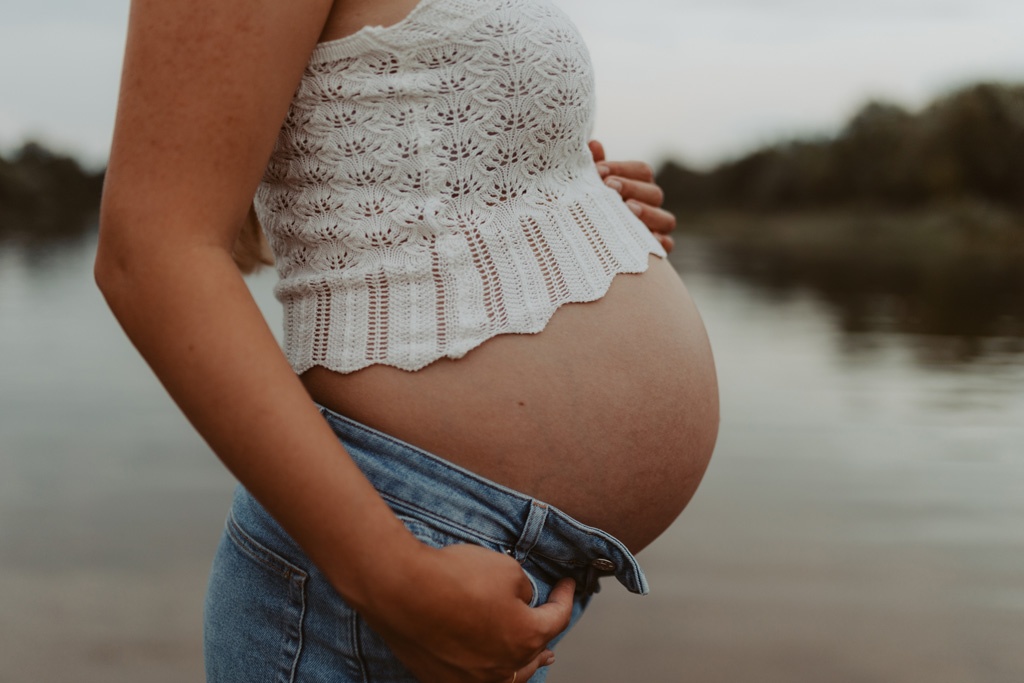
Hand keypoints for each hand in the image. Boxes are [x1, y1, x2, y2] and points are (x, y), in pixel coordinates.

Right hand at [363, 542, 575, 682]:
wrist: (401, 590)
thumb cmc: (453, 578)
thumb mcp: (506, 568)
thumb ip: (523, 587)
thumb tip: (521, 598)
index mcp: (526, 637)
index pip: (558, 618)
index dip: (566, 596)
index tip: (568, 584)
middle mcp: (502, 666)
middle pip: (534, 653)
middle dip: (546, 632)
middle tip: (552, 619)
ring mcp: (472, 678)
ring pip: (508, 675)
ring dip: (524, 662)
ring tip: (539, 661)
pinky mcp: (442, 679)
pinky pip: (474, 678)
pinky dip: (488, 668)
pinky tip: (488, 663)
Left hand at [589, 140, 676, 252]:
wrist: (585, 248)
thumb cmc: (589, 210)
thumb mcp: (590, 189)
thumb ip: (595, 168)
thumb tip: (593, 143)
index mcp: (639, 185)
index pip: (641, 170)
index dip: (622, 168)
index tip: (598, 171)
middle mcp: (651, 205)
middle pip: (654, 192)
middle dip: (632, 188)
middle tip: (609, 188)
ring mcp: (657, 229)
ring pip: (666, 219)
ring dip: (648, 213)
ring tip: (627, 209)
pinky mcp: (657, 252)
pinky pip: (666, 247)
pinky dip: (658, 243)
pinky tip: (641, 239)